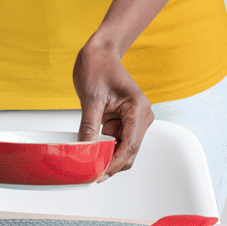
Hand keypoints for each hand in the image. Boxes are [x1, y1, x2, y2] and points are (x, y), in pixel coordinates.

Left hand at [73, 40, 153, 179]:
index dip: (114, 163)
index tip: (98, 174)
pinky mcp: (123, 121)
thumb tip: (85, 150)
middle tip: (89, 173)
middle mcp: (141, 116)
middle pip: (129, 151)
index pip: (129, 145)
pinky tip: (91, 152)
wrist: (99, 51)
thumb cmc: (98, 65)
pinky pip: (116, 141)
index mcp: (138, 108)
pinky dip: (104, 148)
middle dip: (110, 164)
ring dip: (107, 157)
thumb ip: (89, 126)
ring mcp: (133, 120)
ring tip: (87, 163)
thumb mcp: (91, 96)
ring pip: (122, 149)